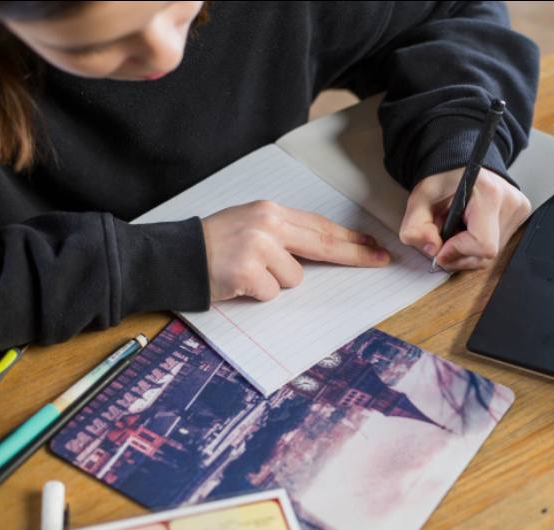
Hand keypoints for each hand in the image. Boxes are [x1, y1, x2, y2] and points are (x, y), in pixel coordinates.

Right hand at [202, 200, 389, 301]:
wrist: (172, 255)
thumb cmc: (213, 244)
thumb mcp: (250, 225)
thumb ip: (283, 234)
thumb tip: (321, 253)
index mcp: (270, 211)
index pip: (319, 226)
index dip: (350, 238)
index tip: (374, 244)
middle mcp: (268, 224)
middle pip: (324, 244)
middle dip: (356, 255)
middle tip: (381, 260)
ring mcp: (258, 247)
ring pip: (295, 278)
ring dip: (275, 283)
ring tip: (248, 273)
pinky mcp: (248, 272)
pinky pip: (272, 293)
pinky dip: (257, 294)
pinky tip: (238, 283)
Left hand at [399, 168, 531, 270]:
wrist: (462, 164)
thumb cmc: (443, 178)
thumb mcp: (419, 200)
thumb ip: (417, 228)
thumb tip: (432, 250)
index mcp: (489, 194)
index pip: (483, 245)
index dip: (458, 252)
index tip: (441, 248)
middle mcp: (510, 202)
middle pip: (487, 255)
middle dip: (459, 255)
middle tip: (444, 240)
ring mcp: (519, 210)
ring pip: (491, 255)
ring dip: (467, 251)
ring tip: (456, 230)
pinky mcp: (520, 215)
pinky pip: (498, 246)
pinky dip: (477, 246)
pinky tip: (469, 229)